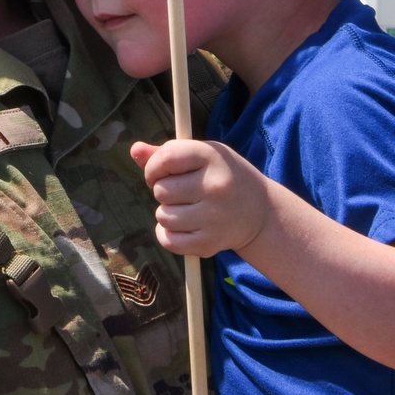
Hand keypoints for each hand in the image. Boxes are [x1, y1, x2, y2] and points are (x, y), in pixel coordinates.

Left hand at [130, 139, 266, 256]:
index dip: (153, 167)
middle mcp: (214, 186)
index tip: (159, 172)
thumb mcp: (203, 155)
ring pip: (163, 216)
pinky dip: (168, 234)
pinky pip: (168, 240)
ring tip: (187, 208)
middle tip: (182, 192)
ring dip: (167, 213)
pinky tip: (183, 226)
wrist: (260, 212)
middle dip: (163, 190)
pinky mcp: (210, 243)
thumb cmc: (223, 176)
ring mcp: (213, 217)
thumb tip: (135, 150)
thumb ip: (167, 153)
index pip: (165, 159)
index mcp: (211, 157)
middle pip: (161, 190)